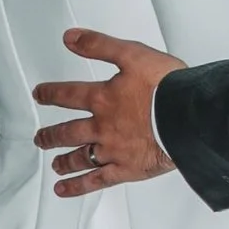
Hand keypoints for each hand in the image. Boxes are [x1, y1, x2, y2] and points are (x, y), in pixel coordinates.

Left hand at [32, 29, 185, 194]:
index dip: (51, 93)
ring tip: (55, 164)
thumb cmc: (168, 87)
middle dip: (51, 134)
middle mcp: (102, 126)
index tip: (40, 94)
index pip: (68, 95)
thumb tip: (71, 38)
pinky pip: (96, 180)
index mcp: (103, 98)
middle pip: (68, 131)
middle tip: (40, 138)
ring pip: (80, 157)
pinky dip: (78, 186)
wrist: (189, 117)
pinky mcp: (127, 170)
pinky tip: (64, 189)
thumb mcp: (133, 54)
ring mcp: (113, 150)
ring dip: (63, 160)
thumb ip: (100, 45)